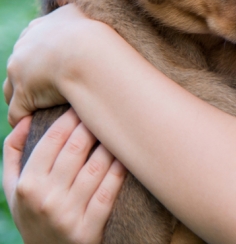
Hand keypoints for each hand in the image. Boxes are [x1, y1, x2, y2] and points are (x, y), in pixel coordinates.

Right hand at [3, 109, 125, 243]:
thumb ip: (13, 151)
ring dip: (112, 142)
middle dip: (95, 122)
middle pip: (77, 147)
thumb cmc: (32, 213)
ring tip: (123, 125)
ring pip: (97, 165)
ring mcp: (67, 215)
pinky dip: (120, 170)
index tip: (87, 100)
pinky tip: (128, 155)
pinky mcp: (87, 230)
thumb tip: (24, 117)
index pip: (53, 139)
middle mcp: (45, 199)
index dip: (72, 115)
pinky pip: (109, 191)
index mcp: (27, 184)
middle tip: (110, 105)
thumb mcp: (12, 188)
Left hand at [4, 4, 111, 125]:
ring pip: (12, 88)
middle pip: (19, 64)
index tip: (53, 64)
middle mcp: (25, 46)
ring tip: (39, 106)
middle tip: (47, 85)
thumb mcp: (84, 12)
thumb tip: (75, 8)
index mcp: (40, 26)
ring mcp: (20, 71)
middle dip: (29, 74)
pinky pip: (17, 112)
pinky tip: (33, 124)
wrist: (88, 52)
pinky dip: (24, 118)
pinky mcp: (23, 95)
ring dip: (23, 97)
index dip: (42, 54)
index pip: (32, 41)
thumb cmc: (95, 33)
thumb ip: (75, 13)